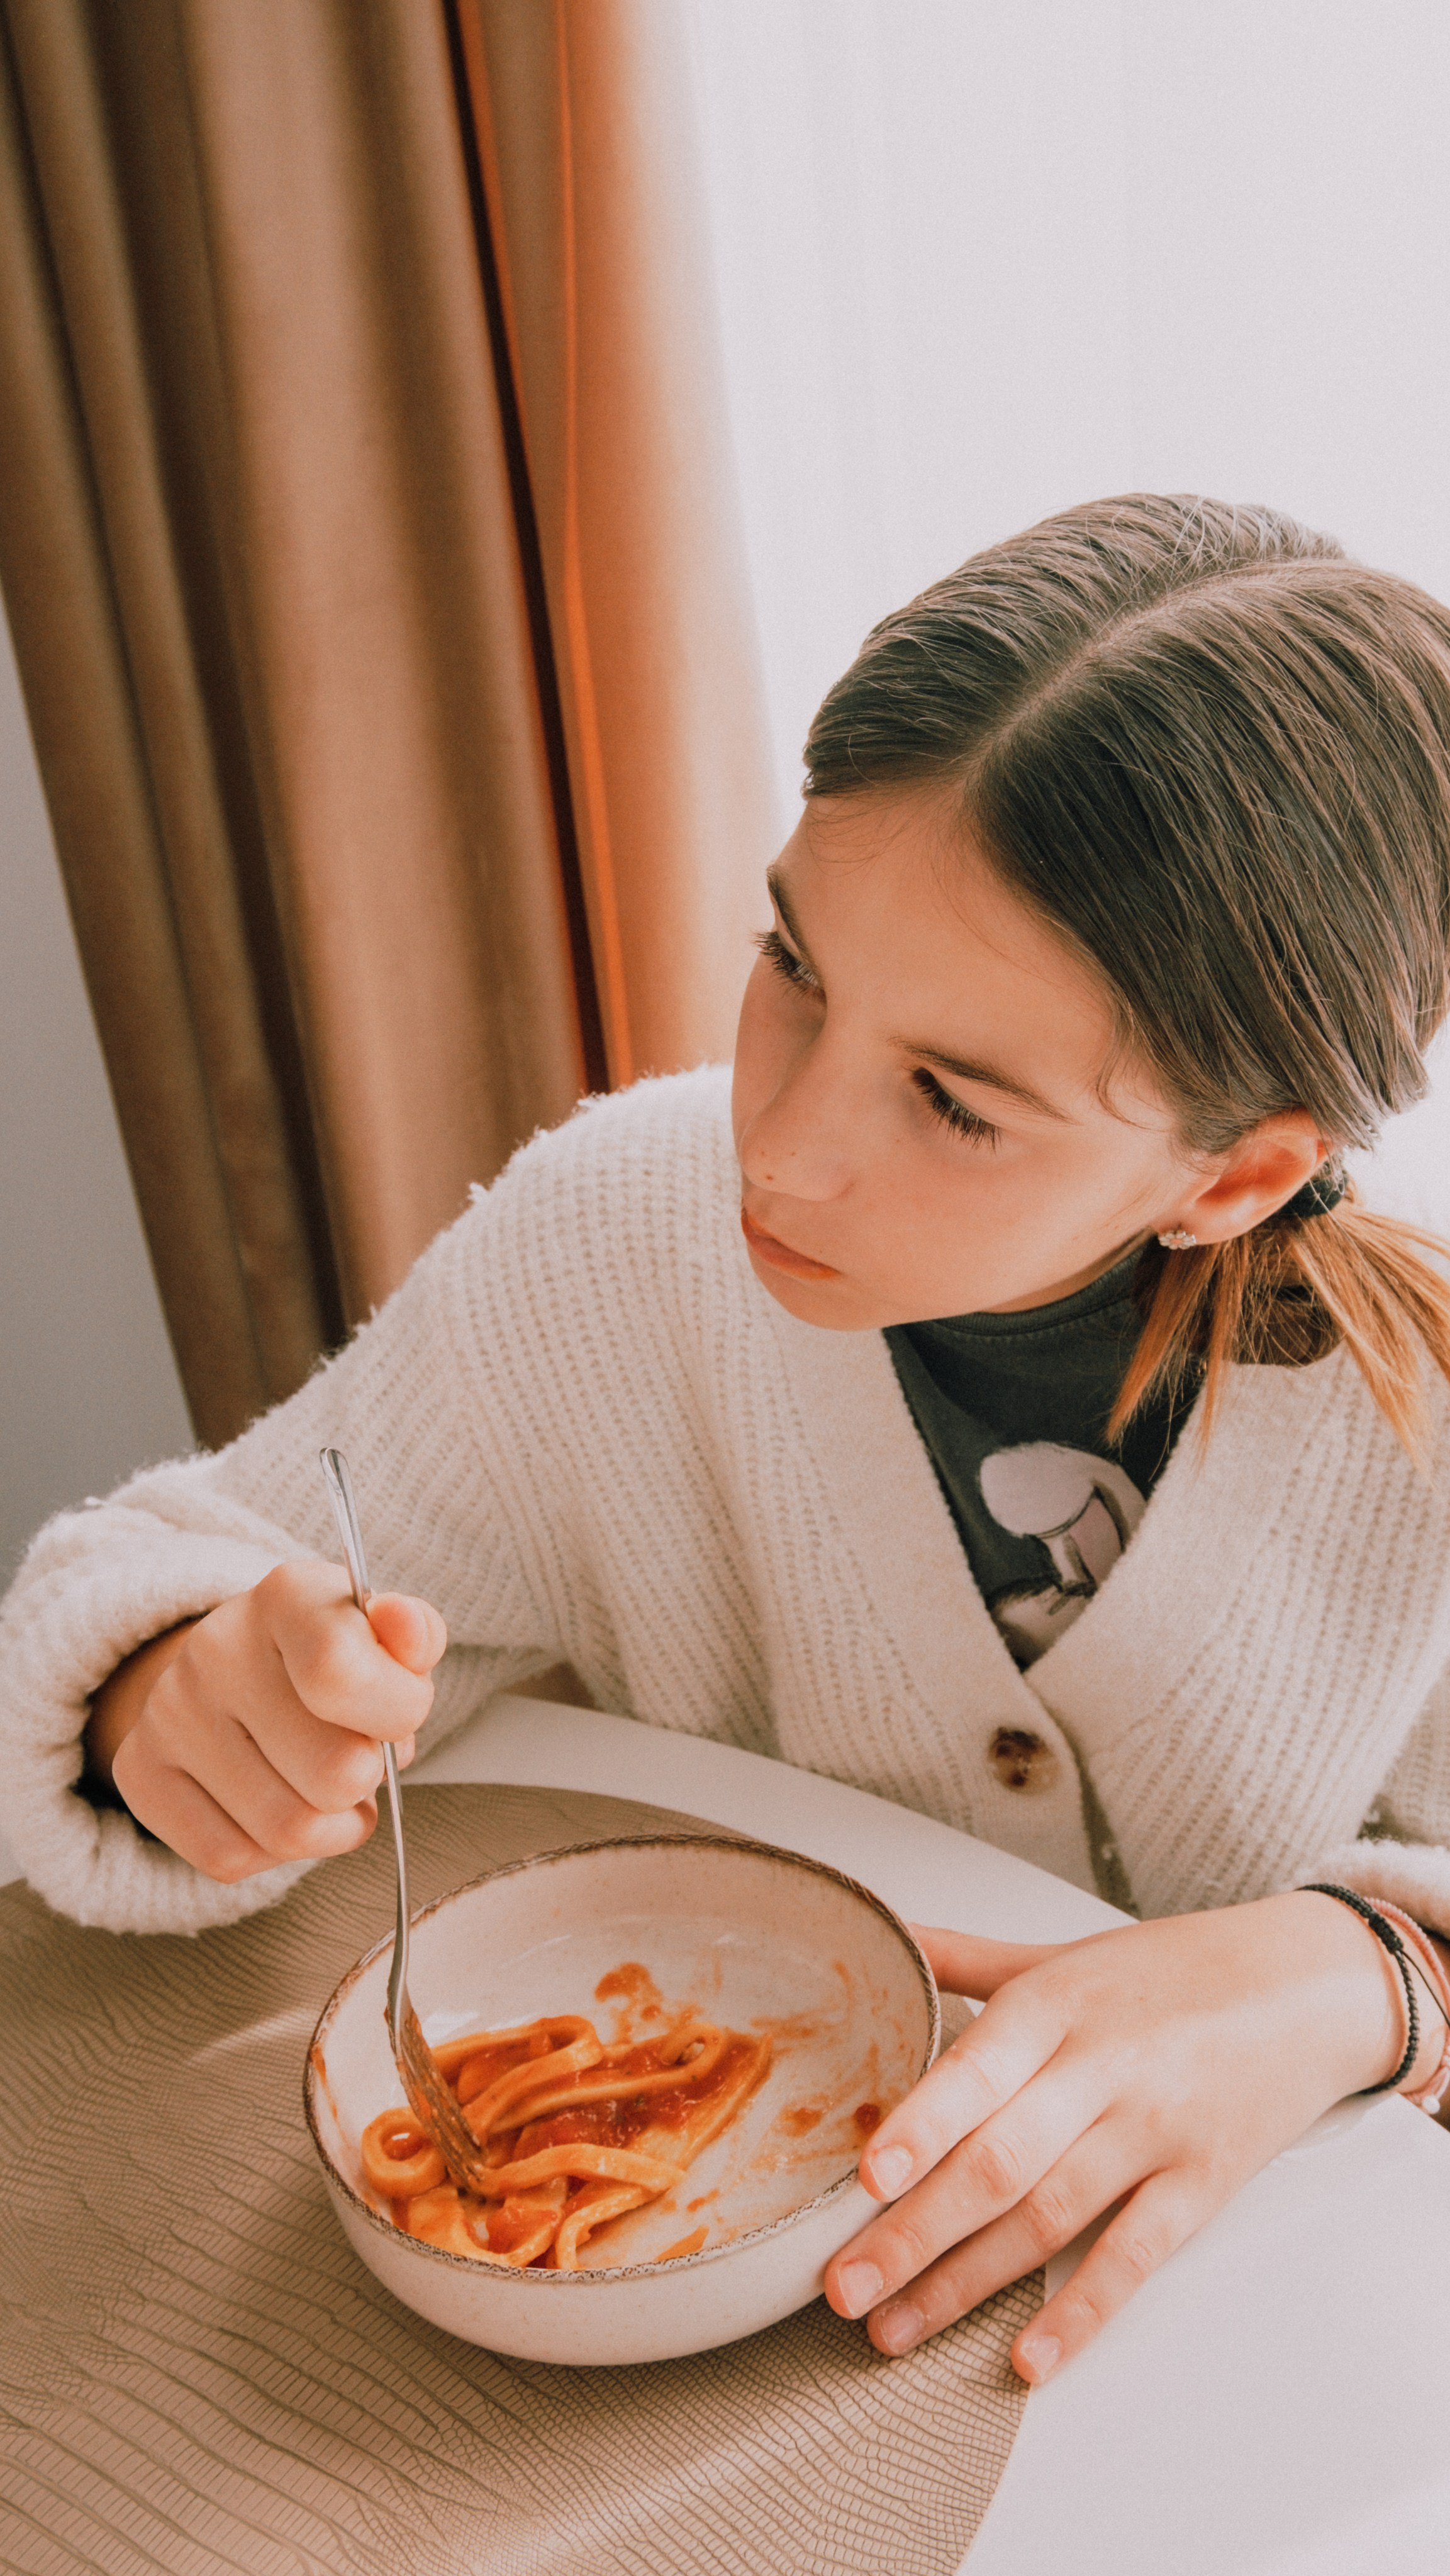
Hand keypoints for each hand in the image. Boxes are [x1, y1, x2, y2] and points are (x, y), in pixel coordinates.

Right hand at [86, 1559, 446, 1880]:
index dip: (396, 1715)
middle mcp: (216, 1646)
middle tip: (356, 1754)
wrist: (239, 1673)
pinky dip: (270, 1853)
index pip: (341, 1676)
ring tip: (323, 1787)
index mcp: (288, 1596)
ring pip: (288, 1830)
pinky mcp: (138, 1771)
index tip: (399, 1713)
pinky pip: (230, 1858)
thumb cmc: (330, 1661)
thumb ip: (414, 1634)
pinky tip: (275, 1803)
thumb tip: (406, 1628)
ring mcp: (169, 1710)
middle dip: (367, 1780)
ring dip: (330, 1827)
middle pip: (334, 1774)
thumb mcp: (384, 1637)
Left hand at [824, 1891, 1420, 2381]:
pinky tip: (1030, 2359)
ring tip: (893, 2328)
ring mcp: (1154, 2131)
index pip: (978, 2069)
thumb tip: (882, 1935)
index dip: (922, 2126)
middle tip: (840, 2287)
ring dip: (965, 2283)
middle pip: (999, 2161)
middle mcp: (1102, 2068)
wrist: (1307, 1985)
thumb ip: (966, 1957)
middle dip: (913, 2232)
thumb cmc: (1171, 1972)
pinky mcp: (1202, 2184)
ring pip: (1049, 2216)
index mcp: (1056, 2004)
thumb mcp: (1064, 1955)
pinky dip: (1082, 2312)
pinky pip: (1135, 2256)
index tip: (864, 2178)